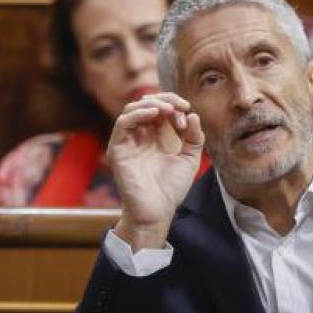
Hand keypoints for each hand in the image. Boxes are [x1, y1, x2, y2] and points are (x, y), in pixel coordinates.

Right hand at [107, 93, 204, 251]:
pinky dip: (137, 113)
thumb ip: (194, 138)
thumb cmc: (171, 189)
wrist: (157, 212)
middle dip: (165, 100)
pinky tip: (154, 114)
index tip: (187, 112)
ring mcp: (128, 141)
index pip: (161, 108)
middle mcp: (140, 135)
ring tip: (169, 109)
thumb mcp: (189, 159)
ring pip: (132, 109)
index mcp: (156, 136)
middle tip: (180, 107)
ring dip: (152, 103)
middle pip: (146, 103)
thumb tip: (192, 115)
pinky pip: (122, 123)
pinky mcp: (118, 149)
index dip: (175, 105)